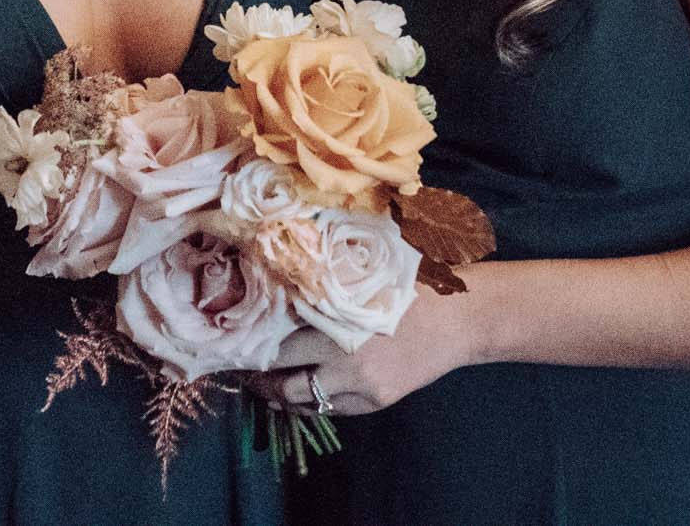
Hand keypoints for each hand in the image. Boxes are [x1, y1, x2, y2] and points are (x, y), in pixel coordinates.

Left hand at [261, 285, 483, 415]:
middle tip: (242, 372)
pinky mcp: (377, 402)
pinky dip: (312, 404)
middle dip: (260, 380)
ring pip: (306, 403)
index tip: (232, 346)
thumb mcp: (358, 280)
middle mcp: (345, 363)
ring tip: (265, 387)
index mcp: (336, 326)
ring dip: (282, 398)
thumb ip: (320, 289)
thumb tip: (272, 281)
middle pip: (286, 382)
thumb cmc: (405, 287)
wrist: (457, 320)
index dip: (252, 351)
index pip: (279, 348)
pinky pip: (332, 410)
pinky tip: (300, 395)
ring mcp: (362, 387)